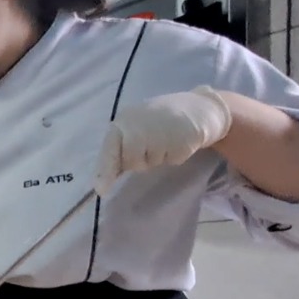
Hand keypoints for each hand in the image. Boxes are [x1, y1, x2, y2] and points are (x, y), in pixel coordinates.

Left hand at [95, 86, 231, 195]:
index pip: (110, 149)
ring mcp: (158, 134)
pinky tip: (178, 141)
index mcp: (124, 121)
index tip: (101, 190)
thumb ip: (120, 150)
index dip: (105, 171)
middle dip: (139, 161)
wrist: (197, 108)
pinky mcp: (178, 142)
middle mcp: (138, 126)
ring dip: (158, 158)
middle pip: (131, 162)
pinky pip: (170, 161)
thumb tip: (102, 181)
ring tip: (167, 140)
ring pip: (150, 163)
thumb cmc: (160, 122)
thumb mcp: (135, 131)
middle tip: (152, 144)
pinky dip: (174, 155)